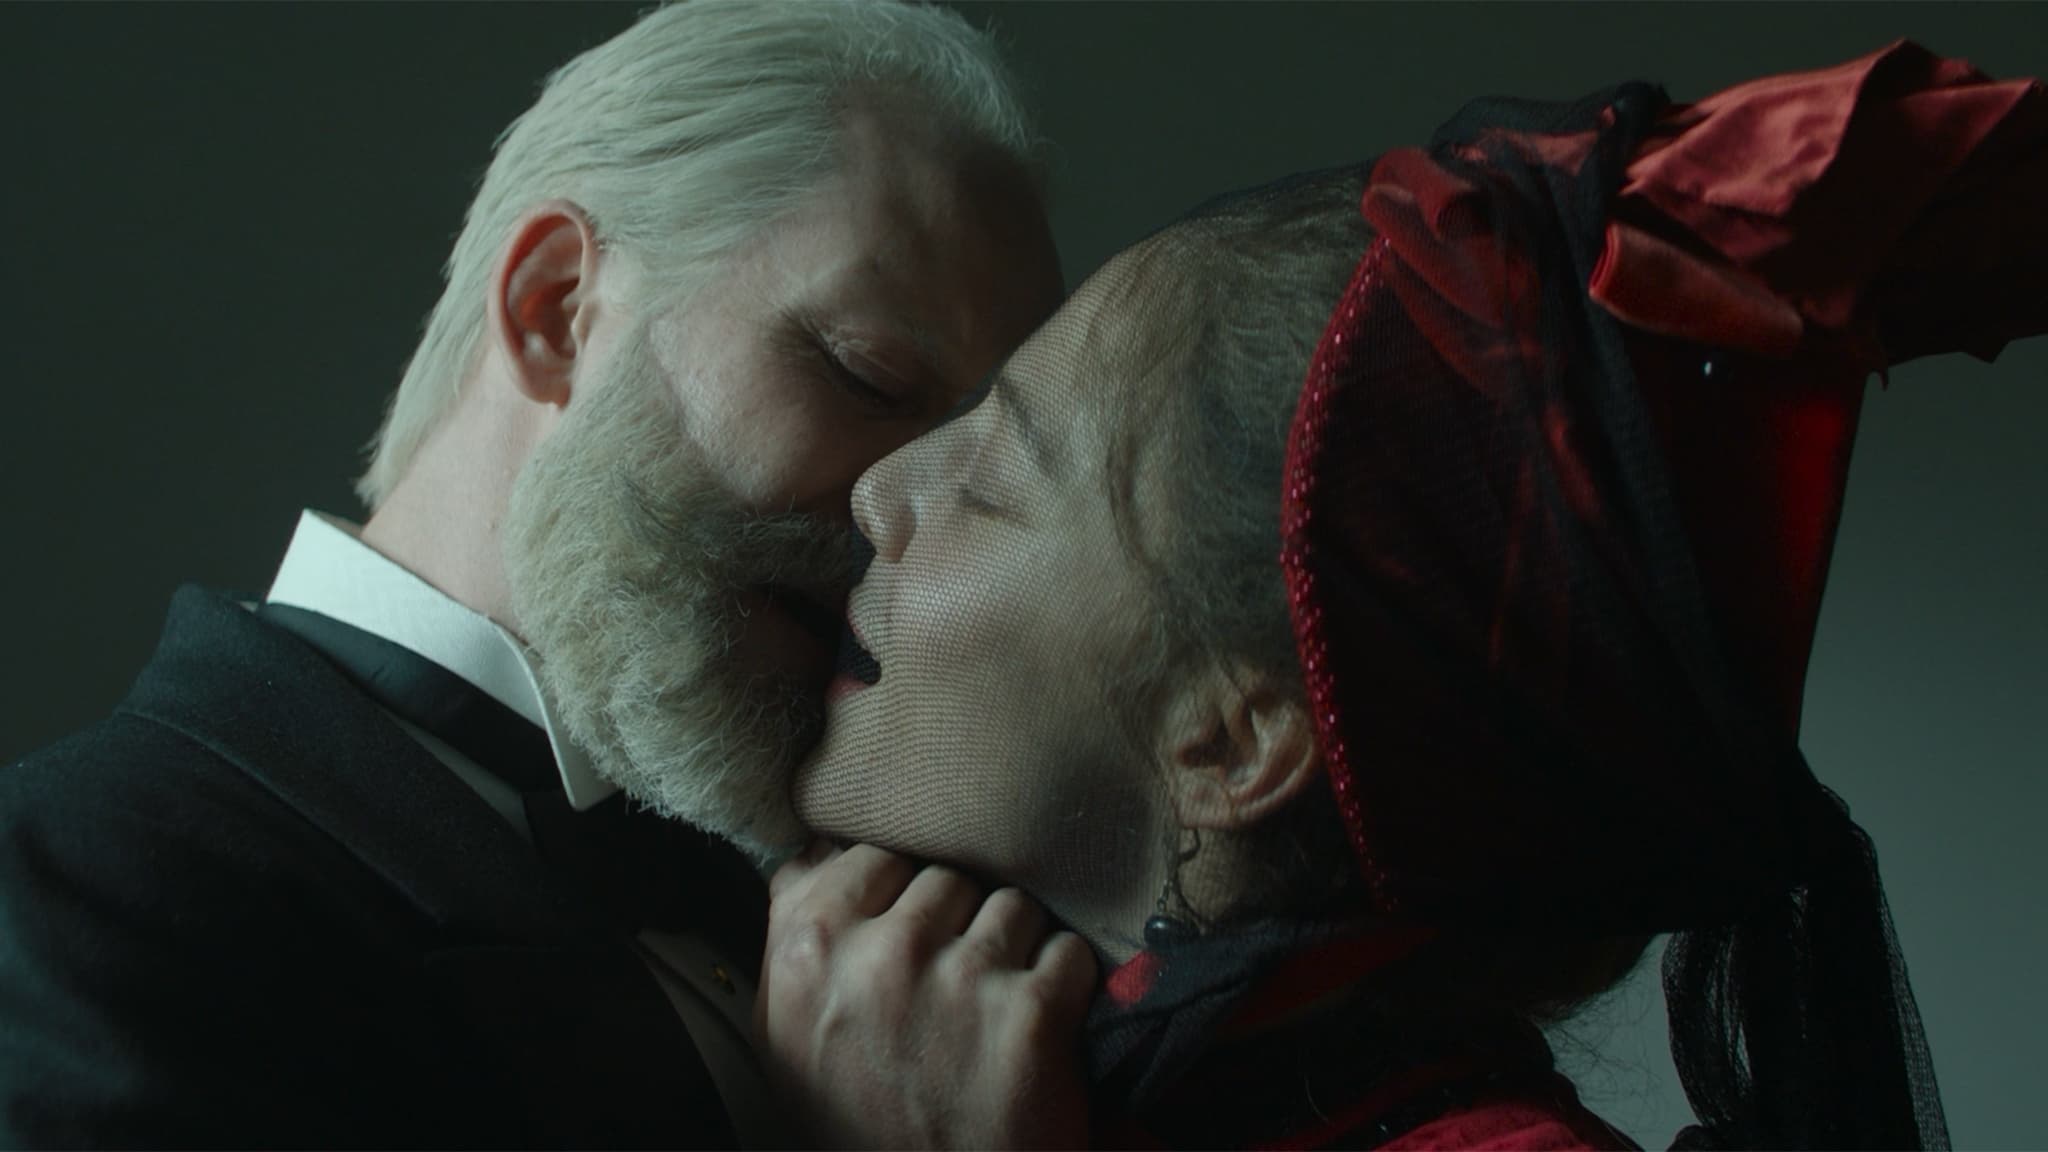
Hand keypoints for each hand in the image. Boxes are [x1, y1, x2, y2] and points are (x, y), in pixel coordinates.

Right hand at [757, 843, 1096, 1148]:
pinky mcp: (1031, 1011)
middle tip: (951, 996)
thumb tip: (820, 848)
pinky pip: (1068, 952)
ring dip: (1015, 953)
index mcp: (807, 949)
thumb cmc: (857, 1124)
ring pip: (1012, 906)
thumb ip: (795, 930)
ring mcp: (958, 979)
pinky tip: (1035, 1035)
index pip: (875, 855)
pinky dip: (1065, 990)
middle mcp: (879, 955)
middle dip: (959, 926)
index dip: (901, 899)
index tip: (907, 946)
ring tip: (991, 1017)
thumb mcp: (786, 1032)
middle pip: (948, 877)